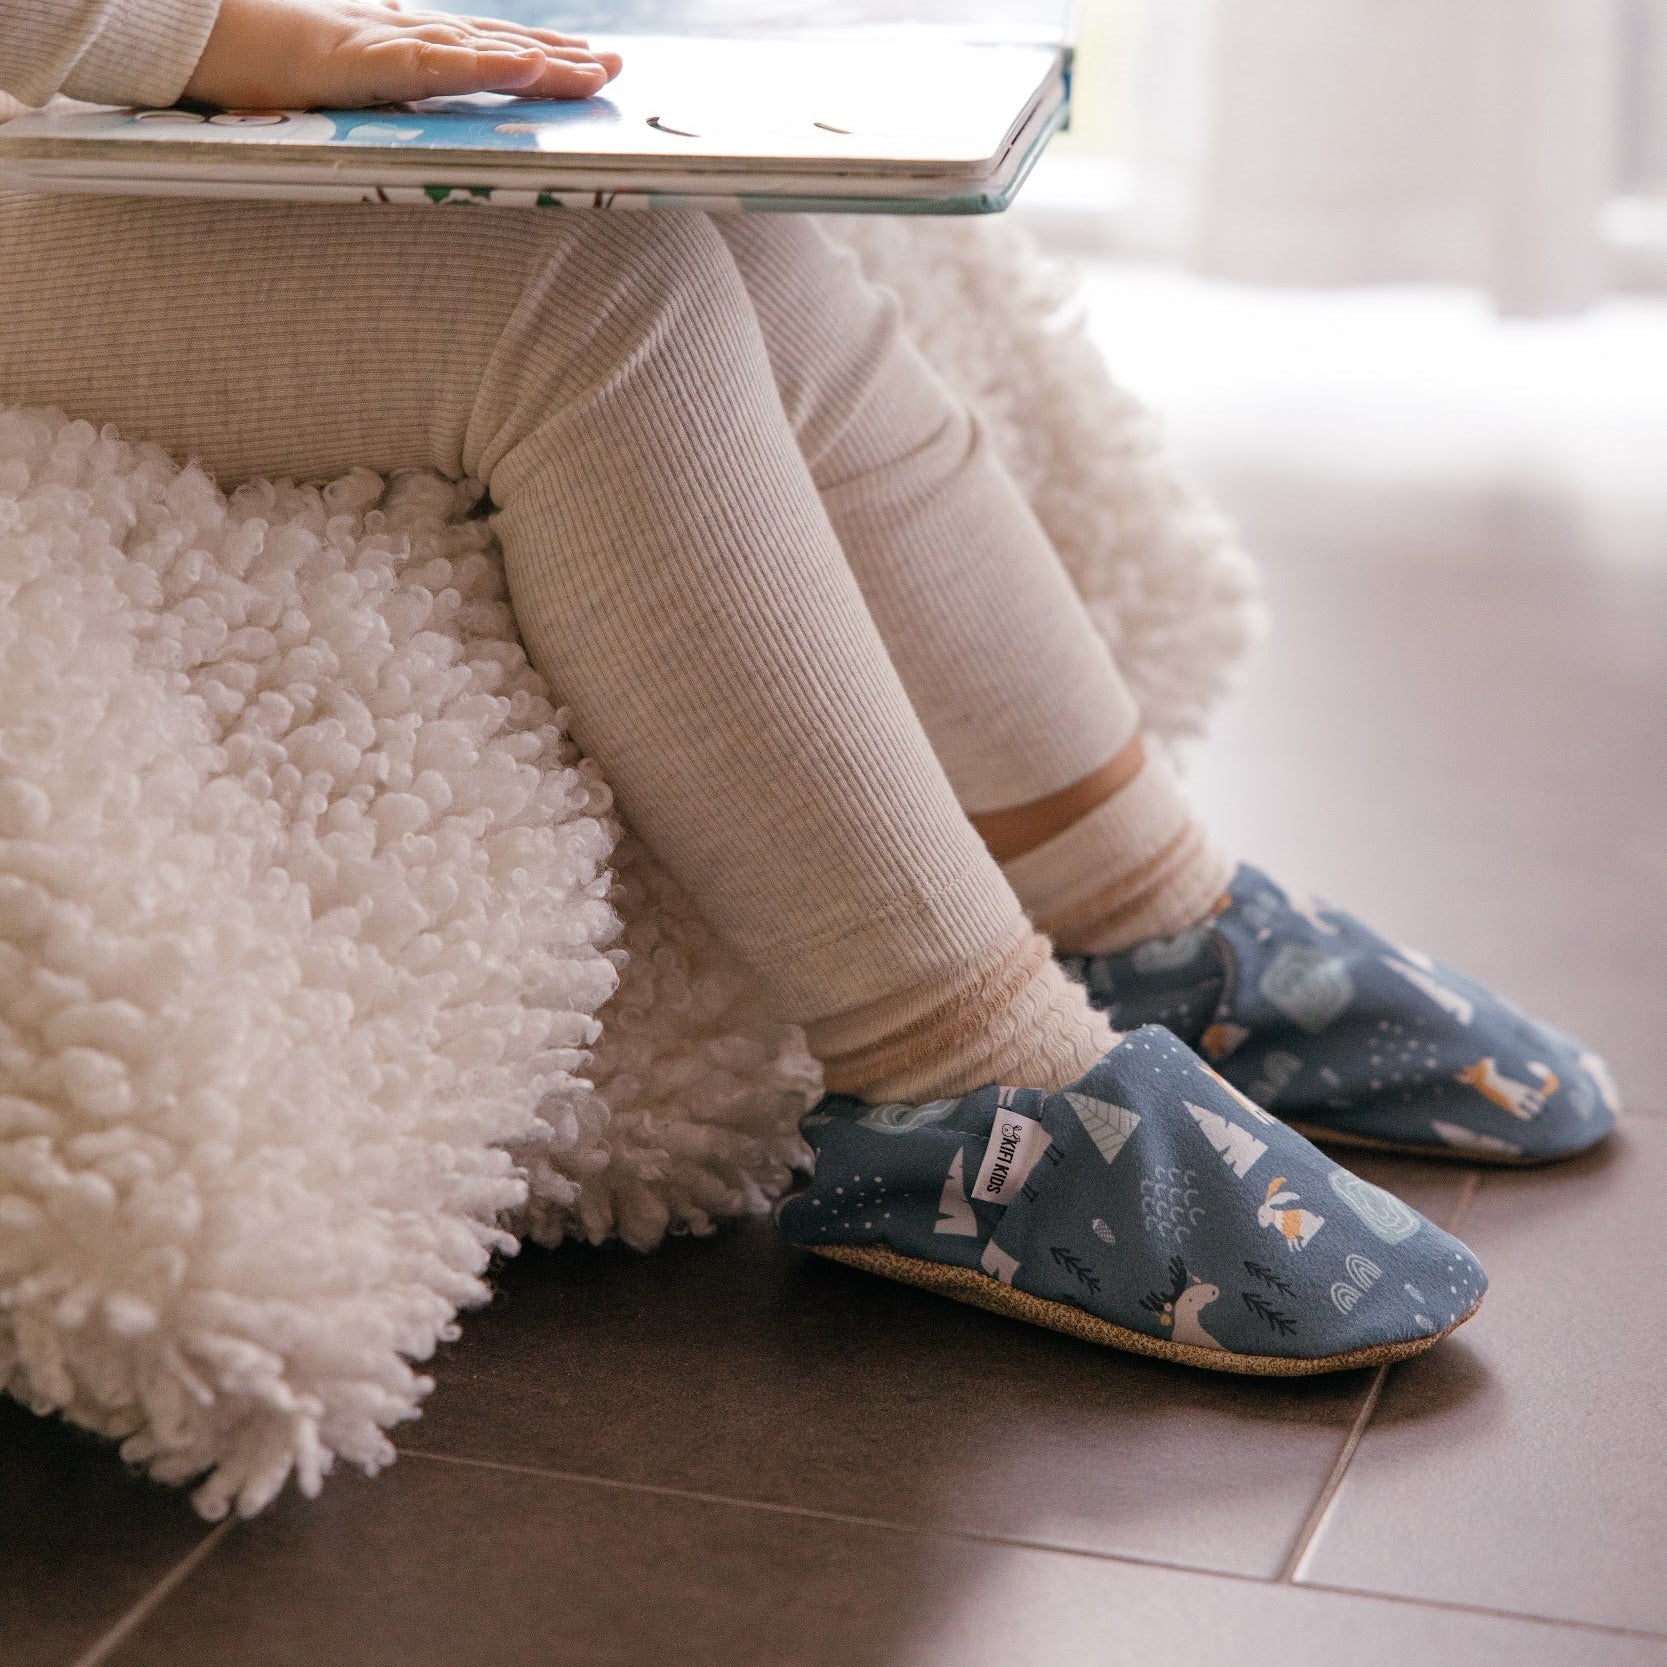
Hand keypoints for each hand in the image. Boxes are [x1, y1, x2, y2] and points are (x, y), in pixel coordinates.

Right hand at [183, 0, 622, 109]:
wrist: (196, 35)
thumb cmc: (260, 61)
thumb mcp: (337, 81)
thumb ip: (380, 90)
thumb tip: (408, 104)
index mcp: (400, 42)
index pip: (483, 46)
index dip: (536, 51)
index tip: (587, 60)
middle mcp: (404, 35)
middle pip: (496, 43)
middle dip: (560, 56)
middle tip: (615, 67)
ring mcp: (389, 45)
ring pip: (482, 52)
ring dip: (542, 59)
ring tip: (595, 70)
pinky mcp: (370, 61)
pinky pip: (440, 65)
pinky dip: (488, 63)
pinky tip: (531, 64)